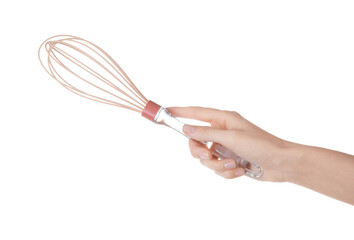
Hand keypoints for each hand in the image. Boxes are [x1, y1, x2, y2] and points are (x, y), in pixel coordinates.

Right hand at [168, 107, 292, 181]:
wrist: (281, 164)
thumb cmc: (261, 145)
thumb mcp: (231, 138)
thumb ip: (206, 134)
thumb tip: (185, 129)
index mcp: (222, 120)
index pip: (195, 113)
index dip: (179, 112)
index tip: (165, 112)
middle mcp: (221, 132)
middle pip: (196, 142)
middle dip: (201, 153)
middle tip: (209, 156)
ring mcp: (225, 147)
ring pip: (206, 159)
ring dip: (219, 165)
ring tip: (234, 165)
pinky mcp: (229, 161)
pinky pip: (217, 169)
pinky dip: (227, 172)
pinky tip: (241, 170)